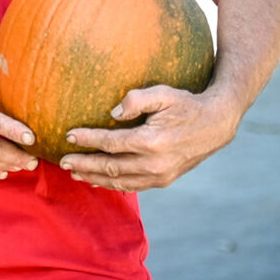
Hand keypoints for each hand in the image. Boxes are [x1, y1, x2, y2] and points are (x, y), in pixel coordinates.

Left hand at [60, 84, 241, 190]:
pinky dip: (113, 185)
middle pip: (110, 166)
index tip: (69, 135)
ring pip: (119, 181)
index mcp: (152, 141)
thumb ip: (136, 99)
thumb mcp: (163, 93)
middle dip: (84, 164)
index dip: (87, 139)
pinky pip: (133, 186)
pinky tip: (98, 181)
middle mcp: (155, 163)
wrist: (216, 124)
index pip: (110, 143)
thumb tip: (112, 113)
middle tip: (63, 161)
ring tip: (74, 172)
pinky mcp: (164, 180)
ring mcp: (160, 175)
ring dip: (94, 177)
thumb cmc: (187, 105)